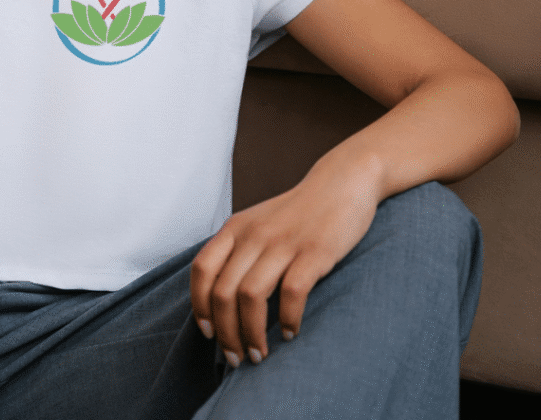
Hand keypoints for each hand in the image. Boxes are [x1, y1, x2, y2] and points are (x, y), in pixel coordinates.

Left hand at [189, 162, 379, 367]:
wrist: (341, 183)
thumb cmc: (297, 213)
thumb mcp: (258, 224)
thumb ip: (239, 252)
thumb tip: (221, 300)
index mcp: (235, 228)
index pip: (202, 269)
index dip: (200, 305)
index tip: (209, 333)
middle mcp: (253, 234)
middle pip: (223, 291)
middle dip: (226, 332)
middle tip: (236, 358)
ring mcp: (283, 243)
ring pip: (250, 296)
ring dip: (252, 333)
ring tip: (260, 355)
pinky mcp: (314, 252)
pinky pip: (292, 293)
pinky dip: (288, 320)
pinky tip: (292, 333)